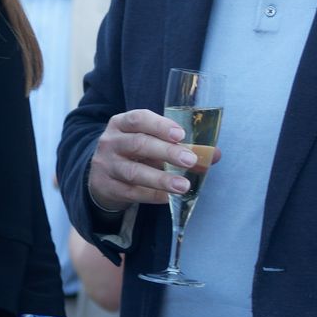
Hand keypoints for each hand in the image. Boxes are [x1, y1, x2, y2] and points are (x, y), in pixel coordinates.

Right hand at [87, 109, 222, 210]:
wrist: (101, 177)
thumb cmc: (133, 154)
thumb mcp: (150, 143)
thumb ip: (180, 146)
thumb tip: (214, 155)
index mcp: (121, 124)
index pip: (138, 119)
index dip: (160, 126)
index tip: (181, 134)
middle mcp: (111, 142)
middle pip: (138, 144)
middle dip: (166, 151)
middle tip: (190, 160)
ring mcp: (107, 166)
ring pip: (134, 171)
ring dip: (161, 178)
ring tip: (183, 185)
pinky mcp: (108, 187)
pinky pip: (132, 192)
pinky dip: (152, 195)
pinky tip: (168, 197)